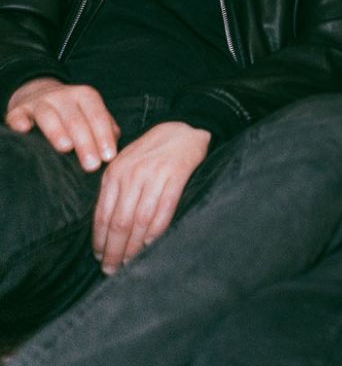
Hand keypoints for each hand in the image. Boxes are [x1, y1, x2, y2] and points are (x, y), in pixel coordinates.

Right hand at [5, 78, 117, 170]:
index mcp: (86, 96)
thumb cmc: (74, 112)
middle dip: (85, 143)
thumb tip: (113, 147)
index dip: (104, 137)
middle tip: (92, 165)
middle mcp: (63, 95)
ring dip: (57, 131)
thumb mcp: (92, 113)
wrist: (41, 93)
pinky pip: (18, 115)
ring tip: (66, 148)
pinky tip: (24, 130)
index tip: (108, 157)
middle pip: (75, 120)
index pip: (97, 117)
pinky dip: (20, 122)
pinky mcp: (18, 109)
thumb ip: (106, 127)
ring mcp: (39, 101)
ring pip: (48, 116)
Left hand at [92, 121, 209, 273]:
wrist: (184, 129)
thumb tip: (105, 226)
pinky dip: (156, 230)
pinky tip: (151, 245)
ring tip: (130, 263)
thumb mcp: (126, 164)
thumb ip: (115, 189)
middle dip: (114, 250)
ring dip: (134, 246)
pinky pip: (164, 209)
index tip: (99, 258)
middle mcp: (131, 175)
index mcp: (114, 174)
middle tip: (112, 270)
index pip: (102, 215)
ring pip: (139, 220)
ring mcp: (153, 175)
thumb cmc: (153, 151)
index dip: (100, 241)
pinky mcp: (176, 175)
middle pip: (119, 222)